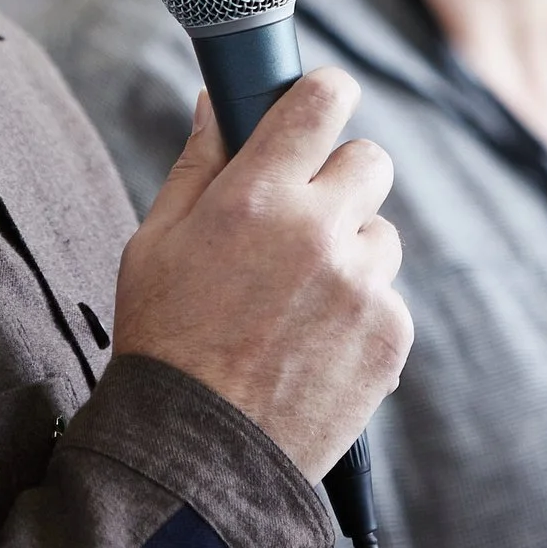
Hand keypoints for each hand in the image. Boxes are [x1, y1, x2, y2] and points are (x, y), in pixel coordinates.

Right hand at [110, 69, 411, 480]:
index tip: (322, 101)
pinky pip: (387, 294)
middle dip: (338, 179)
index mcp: (256, 194)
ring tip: (297, 300)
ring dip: (349, 250)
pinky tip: (312, 342)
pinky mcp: (391, 333)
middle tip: (301, 217)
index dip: (326, 92)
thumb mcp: (155, 242)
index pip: (322, 99)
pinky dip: (359, 311)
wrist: (199, 455)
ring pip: (380, 232)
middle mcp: (319, 229)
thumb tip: (215, 102)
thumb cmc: (165, 341)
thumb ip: (199, 164)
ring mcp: (363, 283)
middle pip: (368, 160)